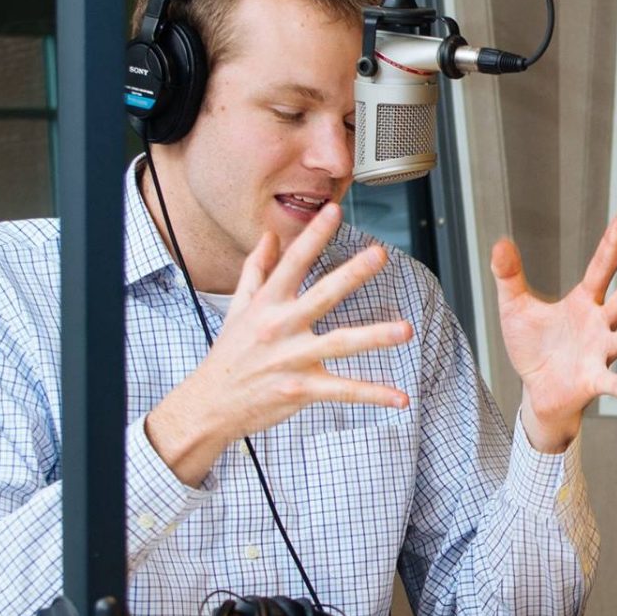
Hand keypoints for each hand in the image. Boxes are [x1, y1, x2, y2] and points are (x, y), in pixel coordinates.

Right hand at [147, 203, 413, 484]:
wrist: (211, 405)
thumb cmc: (229, 355)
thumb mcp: (239, 307)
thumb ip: (256, 269)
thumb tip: (268, 235)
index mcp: (268, 304)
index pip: (293, 262)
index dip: (314, 235)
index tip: (334, 210)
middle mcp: (280, 327)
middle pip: (322, 295)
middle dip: (351, 274)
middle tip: (378, 255)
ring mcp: (292, 359)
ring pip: (339, 344)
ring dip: (374, 337)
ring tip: (406, 330)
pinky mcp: (301, 389)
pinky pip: (343, 391)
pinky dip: (373, 395)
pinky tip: (400, 398)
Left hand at [493, 209, 616, 452]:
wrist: (536, 390)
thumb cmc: (532, 347)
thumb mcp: (514, 308)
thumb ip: (509, 276)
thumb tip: (499, 243)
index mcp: (583, 302)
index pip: (601, 267)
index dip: (612, 242)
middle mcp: (599, 324)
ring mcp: (601, 352)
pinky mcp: (594, 380)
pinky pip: (616, 384)